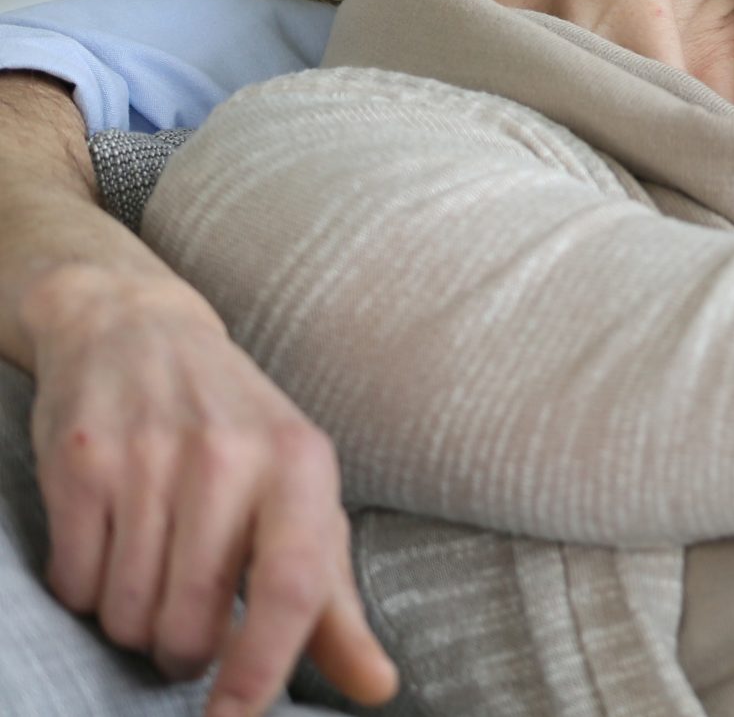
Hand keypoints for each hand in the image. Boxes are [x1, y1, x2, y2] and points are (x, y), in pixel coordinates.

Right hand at [26, 266, 396, 715]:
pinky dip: (87, 589)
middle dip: (182, 650)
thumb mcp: (301, 497)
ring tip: (151, 575)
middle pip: (192, 621)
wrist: (140, 332)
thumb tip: (377, 687)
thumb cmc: (237, 434)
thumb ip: (335, 602)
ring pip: (127, 613)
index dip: (263, 672)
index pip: (292, 589)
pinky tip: (108, 546)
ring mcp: (150, 457)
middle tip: (186, 623)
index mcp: (300, 466)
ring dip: (132, 622)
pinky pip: (76, 582)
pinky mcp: (80, 463)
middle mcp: (229, 457)